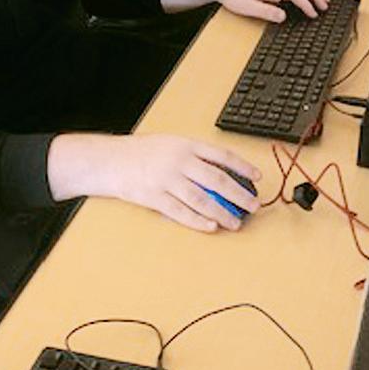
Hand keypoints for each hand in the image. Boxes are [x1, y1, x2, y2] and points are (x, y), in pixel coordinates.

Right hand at [47, 133, 260, 231]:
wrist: (111, 160)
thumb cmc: (142, 152)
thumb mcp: (171, 143)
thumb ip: (195, 155)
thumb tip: (224, 171)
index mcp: (186, 145)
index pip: (222, 155)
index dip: (242, 167)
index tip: (257, 177)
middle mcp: (178, 161)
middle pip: (217, 180)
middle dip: (239, 194)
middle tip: (253, 205)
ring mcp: (166, 180)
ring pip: (202, 199)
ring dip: (222, 212)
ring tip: (235, 222)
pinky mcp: (155, 198)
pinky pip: (180, 212)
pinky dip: (197, 221)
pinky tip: (211, 226)